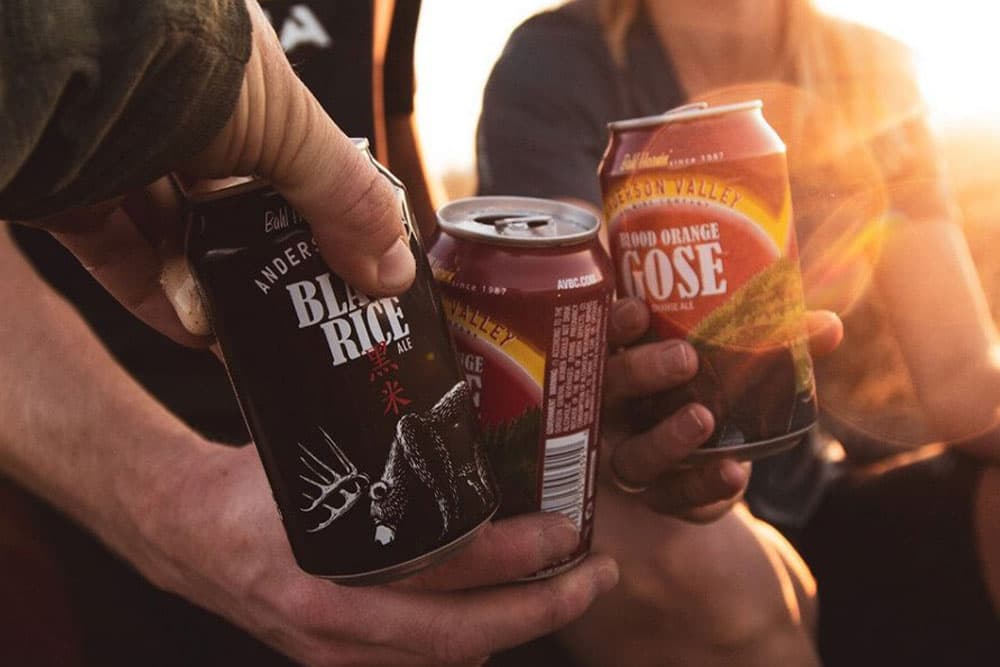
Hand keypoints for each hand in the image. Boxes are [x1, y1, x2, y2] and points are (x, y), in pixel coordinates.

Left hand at [28, 0, 413, 346]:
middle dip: (269, 262)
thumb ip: (342, 199)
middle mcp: (175, 108)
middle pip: (233, 203)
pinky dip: (158, 296)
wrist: (54, 51)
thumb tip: (393, 274)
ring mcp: (116, 149)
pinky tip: (197, 332)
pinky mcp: (66, 191)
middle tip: (306, 312)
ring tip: (254, 334)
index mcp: (236, 75)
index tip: (344, 261)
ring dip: (215, 287)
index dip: (320, 209)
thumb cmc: (176, 55)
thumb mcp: (288, 128)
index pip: (292, 152)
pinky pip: (118, 254)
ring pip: (175, 233)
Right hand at [130, 442, 618, 665]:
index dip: (518, 553)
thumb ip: (380, 443)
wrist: (183, 533)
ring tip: (564, 591)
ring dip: (516, 631)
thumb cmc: (249, 483)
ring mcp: (335, 652)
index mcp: (331, 558)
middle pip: (466, 635)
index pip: (449, 564)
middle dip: (546, 610)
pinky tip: (502, 616)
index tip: (569, 530)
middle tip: (599, 575)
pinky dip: (472, 647)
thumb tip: (461, 402)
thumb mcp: (314, 448)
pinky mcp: (334, 664)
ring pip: (449, 661)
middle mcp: (337, 619)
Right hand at [601, 298, 842, 521]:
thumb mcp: (730, 368)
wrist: (706, 467)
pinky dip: (703, 486)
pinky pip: (673, 498)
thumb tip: (829, 324)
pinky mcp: (658, 498)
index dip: (616, 324)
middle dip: (640, 371)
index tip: (639, 308)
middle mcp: (616, 413)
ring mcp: (630, 459)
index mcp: (624, 365)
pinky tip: (734, 474)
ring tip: (703, 418)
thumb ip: (772, 346)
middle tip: (684, 357)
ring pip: (633, 454)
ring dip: (667, 438)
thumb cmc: (710, 395)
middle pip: (609, 392)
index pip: (606, 339)